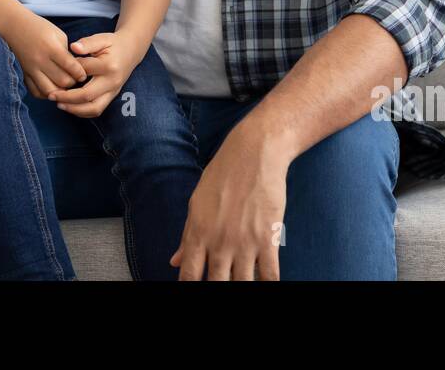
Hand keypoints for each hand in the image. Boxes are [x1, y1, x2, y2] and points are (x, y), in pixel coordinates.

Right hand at [0, 11, 87, 100]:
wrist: (15, 26)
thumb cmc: (40, 28)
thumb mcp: (58, 35)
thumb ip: (67, 54)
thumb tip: (75, 71)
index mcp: (51, 48)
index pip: (71, 67)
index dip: (80, 73)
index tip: (83, 73)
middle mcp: (40, 60)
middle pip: (62, 81)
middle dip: (72, 82)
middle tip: (75, 79)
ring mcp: (30, 69)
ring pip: (49, 91)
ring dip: (60, 91)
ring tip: (64, 86)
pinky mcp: (24, 74)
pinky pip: (35, 92)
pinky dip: (46, 94)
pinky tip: (52, 88)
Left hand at [46, 31, 148, 117]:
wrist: (131, 51)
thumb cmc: (113, 44)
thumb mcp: (101, 38)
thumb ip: (87, 43)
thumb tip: (73, 47)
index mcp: (108, 66)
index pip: (83, 72)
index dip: (68, 72)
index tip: (55, 71)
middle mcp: (112, 81)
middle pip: (87, 96)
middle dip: (67, 98)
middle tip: (51, 95)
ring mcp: (113, 91)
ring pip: (93, 108)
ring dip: (74, 109)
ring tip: (59, 104)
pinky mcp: (112, 96)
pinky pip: (97, 110)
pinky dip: (82, 112)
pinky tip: (69, 107)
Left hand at [170, 123, 288, 279]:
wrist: (254, 153)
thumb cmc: (222, 174)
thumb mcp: (196, 202)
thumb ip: (186, 235)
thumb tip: (174, 261)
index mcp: (198, 233)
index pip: (189, 275)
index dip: (190, 288)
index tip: (194, 290)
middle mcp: (219, 242)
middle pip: (216, 284)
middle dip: (217, 290)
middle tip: (222, 284)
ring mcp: (244, 242)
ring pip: (243, 284)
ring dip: (243, 287)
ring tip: (242, 283)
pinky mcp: (268, 238)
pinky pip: (270, 274)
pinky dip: (268, 284)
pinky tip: (266, 284)